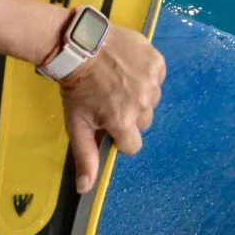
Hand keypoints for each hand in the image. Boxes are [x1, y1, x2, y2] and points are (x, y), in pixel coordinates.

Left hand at [57, 24, 164, 192]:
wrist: (81, 45)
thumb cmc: (77, 88)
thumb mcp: (77, 124)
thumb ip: (85, 157)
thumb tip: (85, 189)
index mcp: (123, 122)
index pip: (132, 145)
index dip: (119, 136)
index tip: (107, 123)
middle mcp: (142, 104)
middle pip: (143, 122)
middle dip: (129, 116)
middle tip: (110, 100)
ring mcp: (152, 82)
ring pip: (152, 100)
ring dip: (139, 96)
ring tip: (118, 83)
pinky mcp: (157, 63)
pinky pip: (158, 78)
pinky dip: (146, 76)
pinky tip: (129, 69)